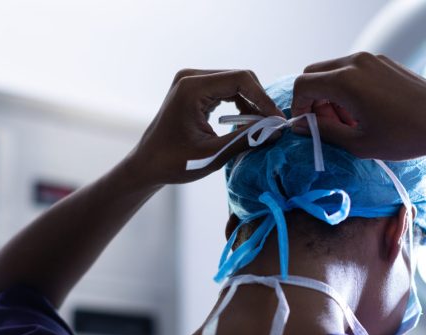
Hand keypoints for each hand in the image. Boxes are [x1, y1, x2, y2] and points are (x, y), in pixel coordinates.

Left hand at [126, 69, 282, 186]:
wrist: (147, 165)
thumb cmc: (174, 163)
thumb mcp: (213, 154)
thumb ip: (246, 139)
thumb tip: (276, 130)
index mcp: (192, 88)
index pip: (240, 79)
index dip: (263, 98)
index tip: (278, 119)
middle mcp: (191, 77)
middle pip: (239, 78)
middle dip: (259, 100)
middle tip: (274, 124)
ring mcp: (192, 81)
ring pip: (235, 83)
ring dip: (252, 103)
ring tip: (263, 126)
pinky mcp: (194, 89)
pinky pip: (226, 89)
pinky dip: (240, 104)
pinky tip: (247, 122)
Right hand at [291, 52, 425, 159]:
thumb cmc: (405, 136)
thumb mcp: (358, 143)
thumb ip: (323, 132)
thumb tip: (299, 126)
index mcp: (346, 80)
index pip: (303, 86)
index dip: (297, 108)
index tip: (306, 127)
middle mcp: (356, 62)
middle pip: (315, 74)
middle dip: (314, 100)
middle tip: (327, 126)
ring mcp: (373, 59)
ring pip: (334, 72)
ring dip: (331, 95)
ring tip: (348, 123)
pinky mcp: (385, 62)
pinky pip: (354, 71)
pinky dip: (348, 89)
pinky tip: (364, 113)